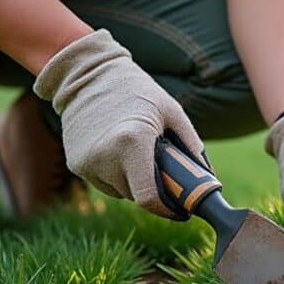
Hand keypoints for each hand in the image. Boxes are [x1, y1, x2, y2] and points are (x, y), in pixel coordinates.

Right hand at [34, 29, 209, 219]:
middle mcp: (106, 157)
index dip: (167, 209)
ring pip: (120, 192)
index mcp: (132, 142)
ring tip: (138, 154)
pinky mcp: (76, 164)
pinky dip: (115, 175)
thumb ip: (192, 146)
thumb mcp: (172, 111)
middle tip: (163, 173)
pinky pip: (103, 183)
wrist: (87, 75)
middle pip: (136, 196)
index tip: (180, 209)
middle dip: (154, 190)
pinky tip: (118, 152)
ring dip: (133, 183)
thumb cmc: (136, 90)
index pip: (149, 199)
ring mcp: (87, 163)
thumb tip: (208, 177)